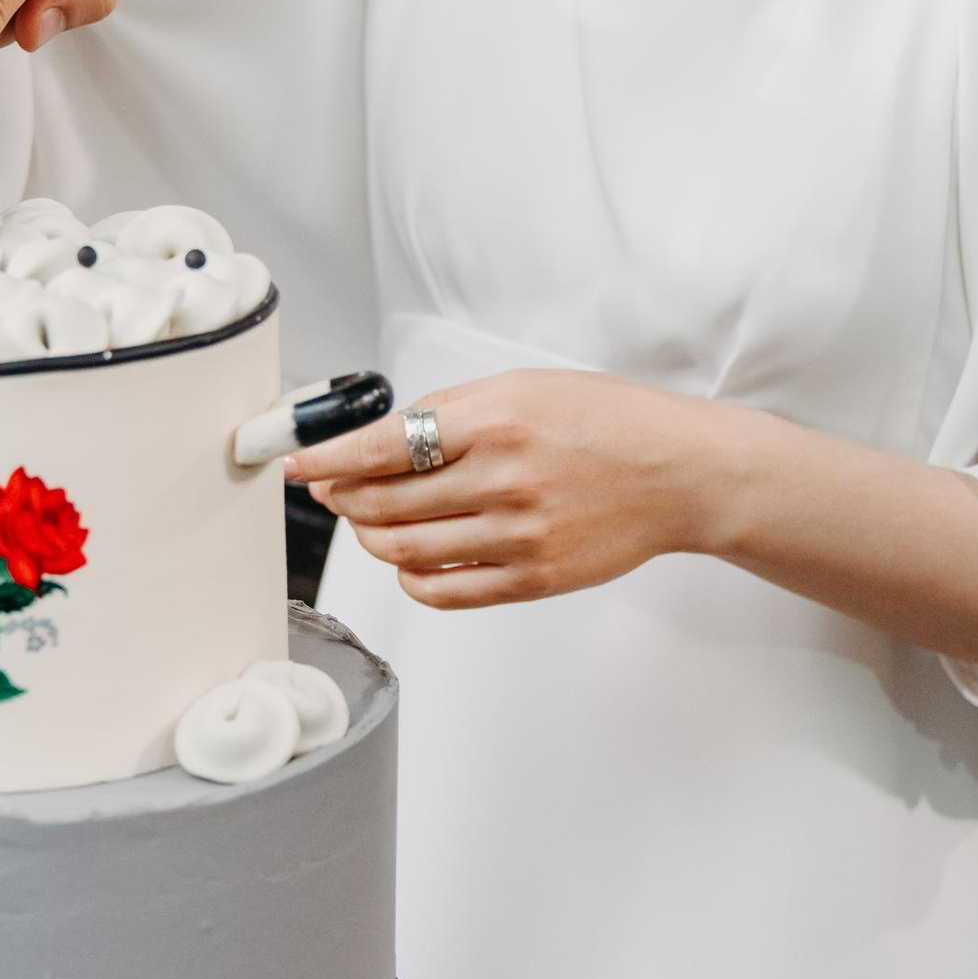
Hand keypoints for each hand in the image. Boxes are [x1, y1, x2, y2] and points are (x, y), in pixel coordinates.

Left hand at [291, 371, 698, 610]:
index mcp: (497, 420)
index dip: (325, 460)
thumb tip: (381, 439)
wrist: (680, 473)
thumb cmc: (608, 422)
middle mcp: (504, 478)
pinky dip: (409, 577)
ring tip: (370, 522)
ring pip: (403, 550)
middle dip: (341, 499)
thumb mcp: (525, 386)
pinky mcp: (532, 578)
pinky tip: (410, 559)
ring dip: (369, 537)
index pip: (382, 447)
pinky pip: (442, 591)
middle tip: (333, 491)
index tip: (297, 464)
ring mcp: (519, 535)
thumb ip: (452, 409)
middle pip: (382, 504)